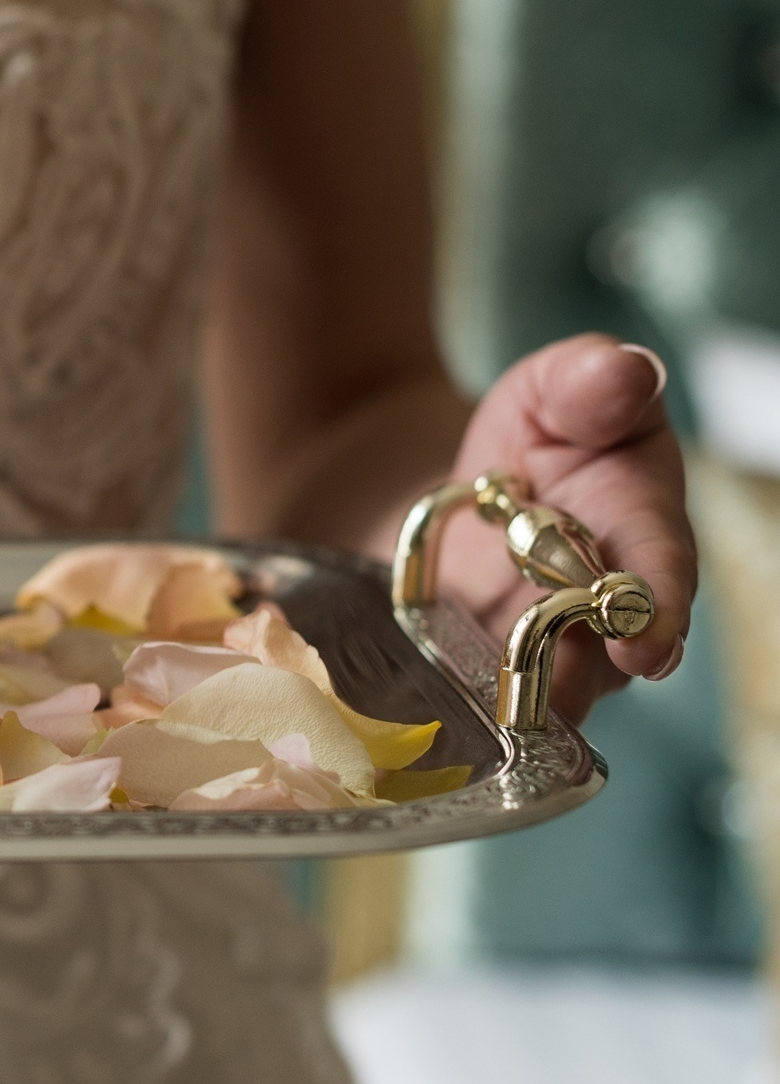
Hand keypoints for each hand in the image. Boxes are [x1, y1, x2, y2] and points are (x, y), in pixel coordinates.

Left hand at [441, 334, 693, 722]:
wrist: (458, 492)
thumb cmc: (535, 436)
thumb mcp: (553, 390)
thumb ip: (586, 378)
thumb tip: (625, 370)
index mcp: (642, 530)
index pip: (660, 576)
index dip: (656, 610)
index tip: (646, 643)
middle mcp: (607, 611)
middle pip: (603, 654)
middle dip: (572, 660)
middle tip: (539, 658)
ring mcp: (551, 656)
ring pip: (541, 698)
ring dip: (510, 690)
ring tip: (475, 678)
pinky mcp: (492, 686)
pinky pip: (475, 713)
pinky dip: (450, 705)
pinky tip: (423, 699)